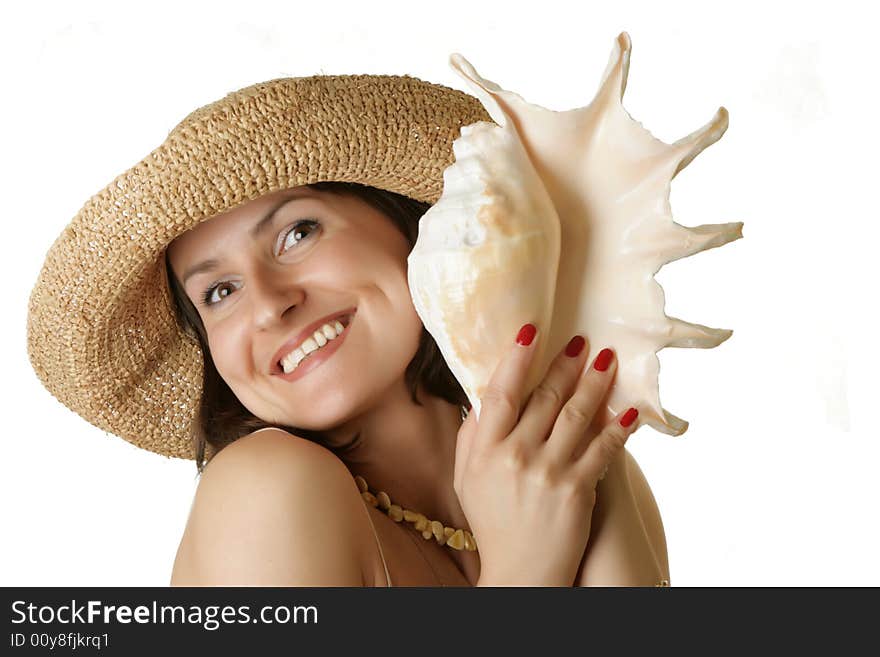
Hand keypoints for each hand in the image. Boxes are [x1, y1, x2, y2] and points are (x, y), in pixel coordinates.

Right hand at [453, 323, 639, 585]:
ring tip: (607, 361)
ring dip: (596, 384)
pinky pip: (602, 449)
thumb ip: (472, 437)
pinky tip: (629, 411)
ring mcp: (549, 472)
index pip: (501, 392)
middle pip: (545, 397)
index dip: (516, 358)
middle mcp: (516, 456)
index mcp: (485, 450)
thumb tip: (480, 396)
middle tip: (582, 341)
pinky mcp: (579, 490)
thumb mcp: (465, 479)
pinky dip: (618, 428)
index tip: (531, 331)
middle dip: (566, 364)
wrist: (522, 575)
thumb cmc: (492, 523)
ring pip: (577, 415)